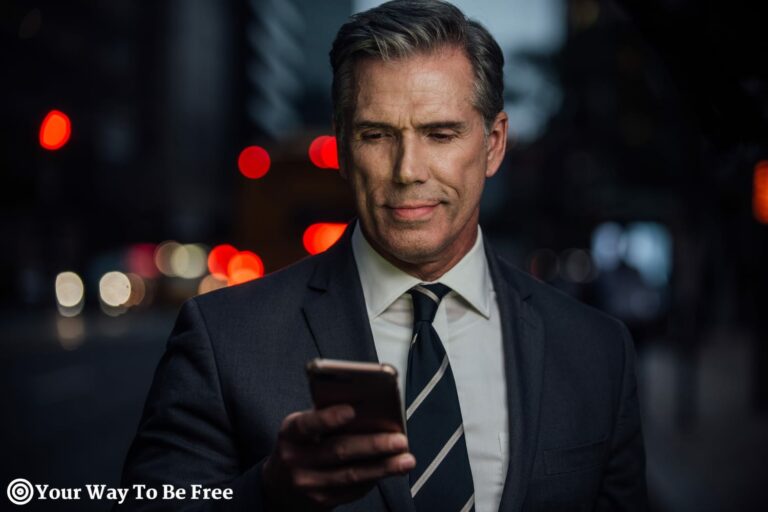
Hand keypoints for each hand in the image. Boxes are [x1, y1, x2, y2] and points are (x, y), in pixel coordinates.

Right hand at [261, 404, 414, 510]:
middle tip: (400, 439)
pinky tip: (389, 470)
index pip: (307, 424)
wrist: (278, 488)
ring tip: (406, 460)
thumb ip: (326, 419)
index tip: (352, 410)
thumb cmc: (299, 447)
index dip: (329, 418)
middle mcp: (295, 460)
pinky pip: (353, 490)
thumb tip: (369, 412)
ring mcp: (308, 484)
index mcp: (290, 434)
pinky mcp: (321, 501)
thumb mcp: (301, 429)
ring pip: (351, 474)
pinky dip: (374, 478)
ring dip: (383, 467)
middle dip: (373, 445)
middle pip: (338, 451)